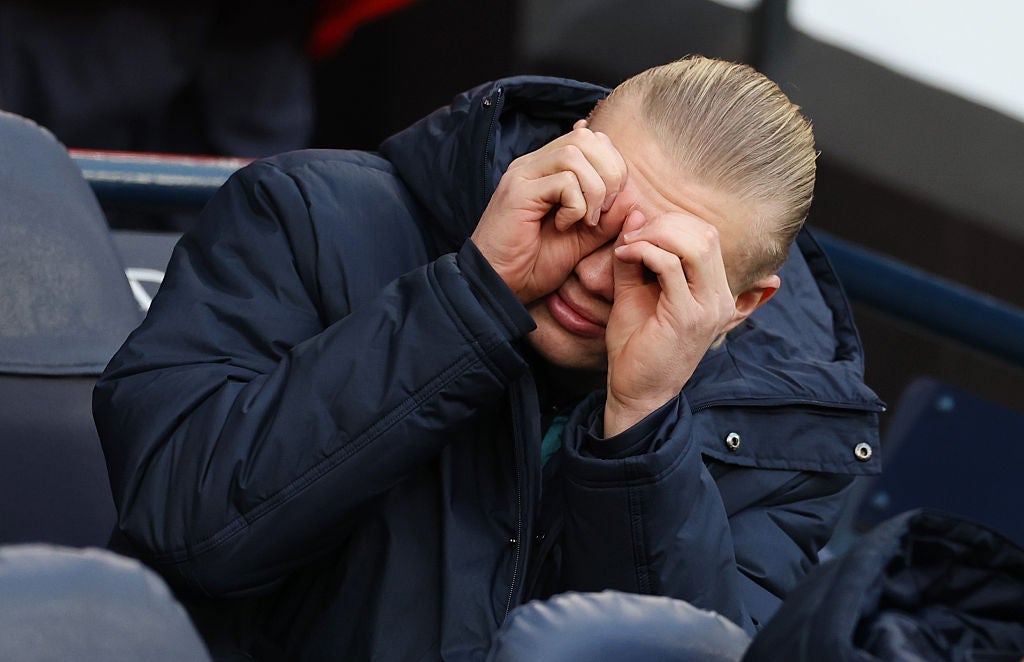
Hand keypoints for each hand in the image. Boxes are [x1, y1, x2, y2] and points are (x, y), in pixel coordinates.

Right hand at [471, 122, 627, 303]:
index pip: (591, 140)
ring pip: (575, 154)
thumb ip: (608, 217)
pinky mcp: (518, 192)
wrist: (502, 286)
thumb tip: (633, 194)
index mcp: (548, 169)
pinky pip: (563, 181)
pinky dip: (576, 206)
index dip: (612, 166)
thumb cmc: (536, 264)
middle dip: (609, 173)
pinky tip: (564, 226)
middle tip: (603, 211)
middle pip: (586, 139)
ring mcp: (523, 175)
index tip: (609, 205)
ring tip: (585, 220)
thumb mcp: (583, 239)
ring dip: (594, 190)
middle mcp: (534, 164)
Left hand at [603, 211, 739, 435]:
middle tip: (631, 236)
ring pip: (694, 244)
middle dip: (663, 224)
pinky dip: (645, 252)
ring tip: (629, 246)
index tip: (637, 233)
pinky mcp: (688, 317)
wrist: (636, 392)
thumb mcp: (635, 292)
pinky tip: (625, 257)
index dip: (670, 224)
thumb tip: (635, 215)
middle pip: (705, 233)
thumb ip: (637, 255)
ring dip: (655, 236)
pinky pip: (670, 266)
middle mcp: (720, 297)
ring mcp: (708, 307)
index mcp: (714, 290)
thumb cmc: (637, 346)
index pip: (705, 235)